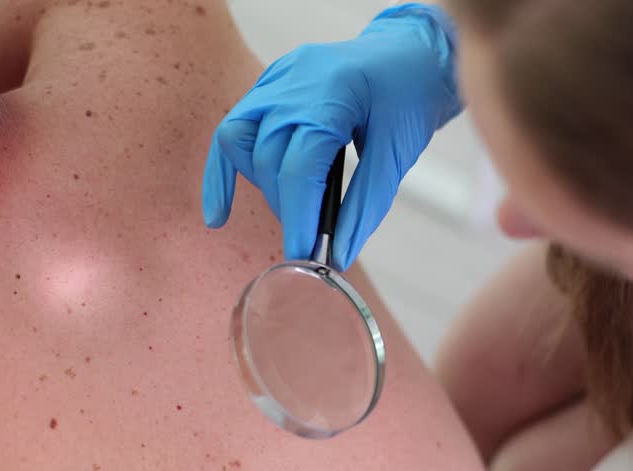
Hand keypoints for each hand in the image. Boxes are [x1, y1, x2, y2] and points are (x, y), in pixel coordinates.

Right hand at [203, 4, 461, 269]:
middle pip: (268, 158)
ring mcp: (276, 78)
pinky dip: (225, 171)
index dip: (299, 218)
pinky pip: (235, 127)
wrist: (413, 52)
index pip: (299, 168)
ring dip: (259, 185)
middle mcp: (294, 81)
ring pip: (239, 139)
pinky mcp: (270, 83)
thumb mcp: (398, 154)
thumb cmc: (410, 95)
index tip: (304, 257)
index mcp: (331, 93)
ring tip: (291, 209)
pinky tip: (219, 215)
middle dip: (285, 206)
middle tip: (309, 236)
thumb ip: (365, 206)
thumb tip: (340, 255)